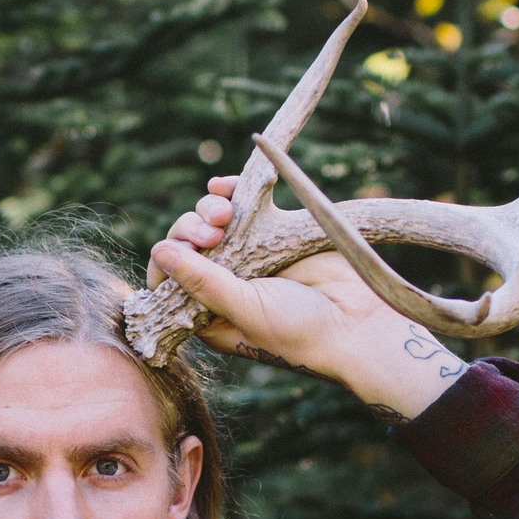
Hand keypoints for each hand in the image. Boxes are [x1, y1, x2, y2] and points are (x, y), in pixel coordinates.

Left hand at [146, 174, 463, 422]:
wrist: (358, 323)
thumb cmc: (298, 332)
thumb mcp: (244, 310)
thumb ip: (203, 282)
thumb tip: (160, 251)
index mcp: (208, 312)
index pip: (168, 282)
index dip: (167, 262)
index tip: (178, 253)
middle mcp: (224, 282)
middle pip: (187, 246)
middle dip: (188, 231)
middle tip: (211, 234)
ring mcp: (249, 254)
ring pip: (210, 221)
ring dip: (207, 210)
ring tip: (223, 214)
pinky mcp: (273, 230)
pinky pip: (242, 203)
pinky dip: (228, 191)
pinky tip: (222, 187)